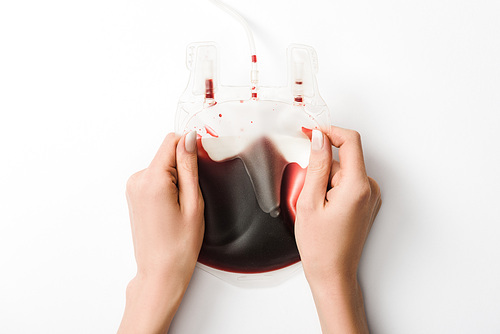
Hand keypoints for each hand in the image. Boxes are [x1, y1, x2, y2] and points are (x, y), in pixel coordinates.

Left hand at [118, 131, 203, 333]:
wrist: (160, 271)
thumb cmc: (178, 245)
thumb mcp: (193, 202)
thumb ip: (189, 166)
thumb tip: (189, 139)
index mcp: (152, 180)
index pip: (171, 141)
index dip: (190, 149)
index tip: (200, 167)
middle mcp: (137, 180)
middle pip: (167, 154)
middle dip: (183, 168)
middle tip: (189, 198)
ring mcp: (133, 188)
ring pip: (163, 166)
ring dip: (176, 179)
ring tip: (180, 207)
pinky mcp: (134, 195)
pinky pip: (156, 177)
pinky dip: (167, 187)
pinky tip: (171, 209)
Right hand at [295, 126, 380, 332]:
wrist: (333, 273)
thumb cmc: (320, 245)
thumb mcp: (309, 201)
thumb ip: (316, 165)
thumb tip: (319, 138)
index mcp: (357, 186)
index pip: (350, 140)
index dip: (329, 131)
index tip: (310, 132)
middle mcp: (369, 188)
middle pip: (343, 158)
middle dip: (321, 168)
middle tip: (308, 193)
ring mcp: (370, 196)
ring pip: (342, 171)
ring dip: (325, 181)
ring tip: (316, 207)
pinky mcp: (366, 202)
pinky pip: (347, 182)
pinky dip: (331, 188)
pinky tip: (324, 208)